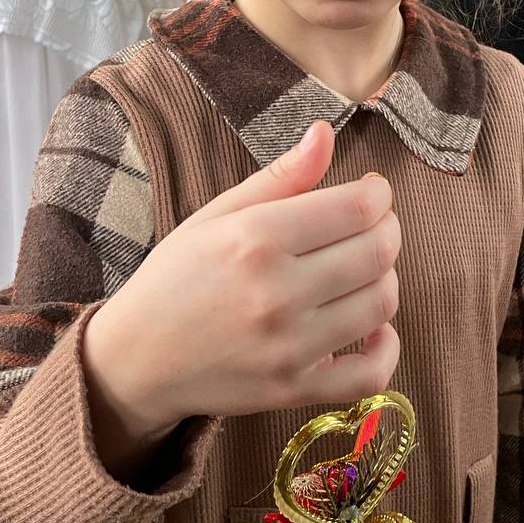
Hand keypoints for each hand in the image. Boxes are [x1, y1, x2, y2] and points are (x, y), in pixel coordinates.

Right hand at [83, 121, 400, 467]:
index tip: (371, 193)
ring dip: (385, 280)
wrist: (136, 359)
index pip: (358, 208)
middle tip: (372, 228)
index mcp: (255, 238)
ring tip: (361, 271)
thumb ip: (279, 177)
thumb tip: (325, 132)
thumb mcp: (216, 215)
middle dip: (387, 230)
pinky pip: (371, 373)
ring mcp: (288, 347)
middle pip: (377, 252)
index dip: (378, 194)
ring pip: (381, 304)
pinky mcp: (294, 390)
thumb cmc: (177, 278)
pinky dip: (387, 347)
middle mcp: (276, 292)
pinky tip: (373, 328)